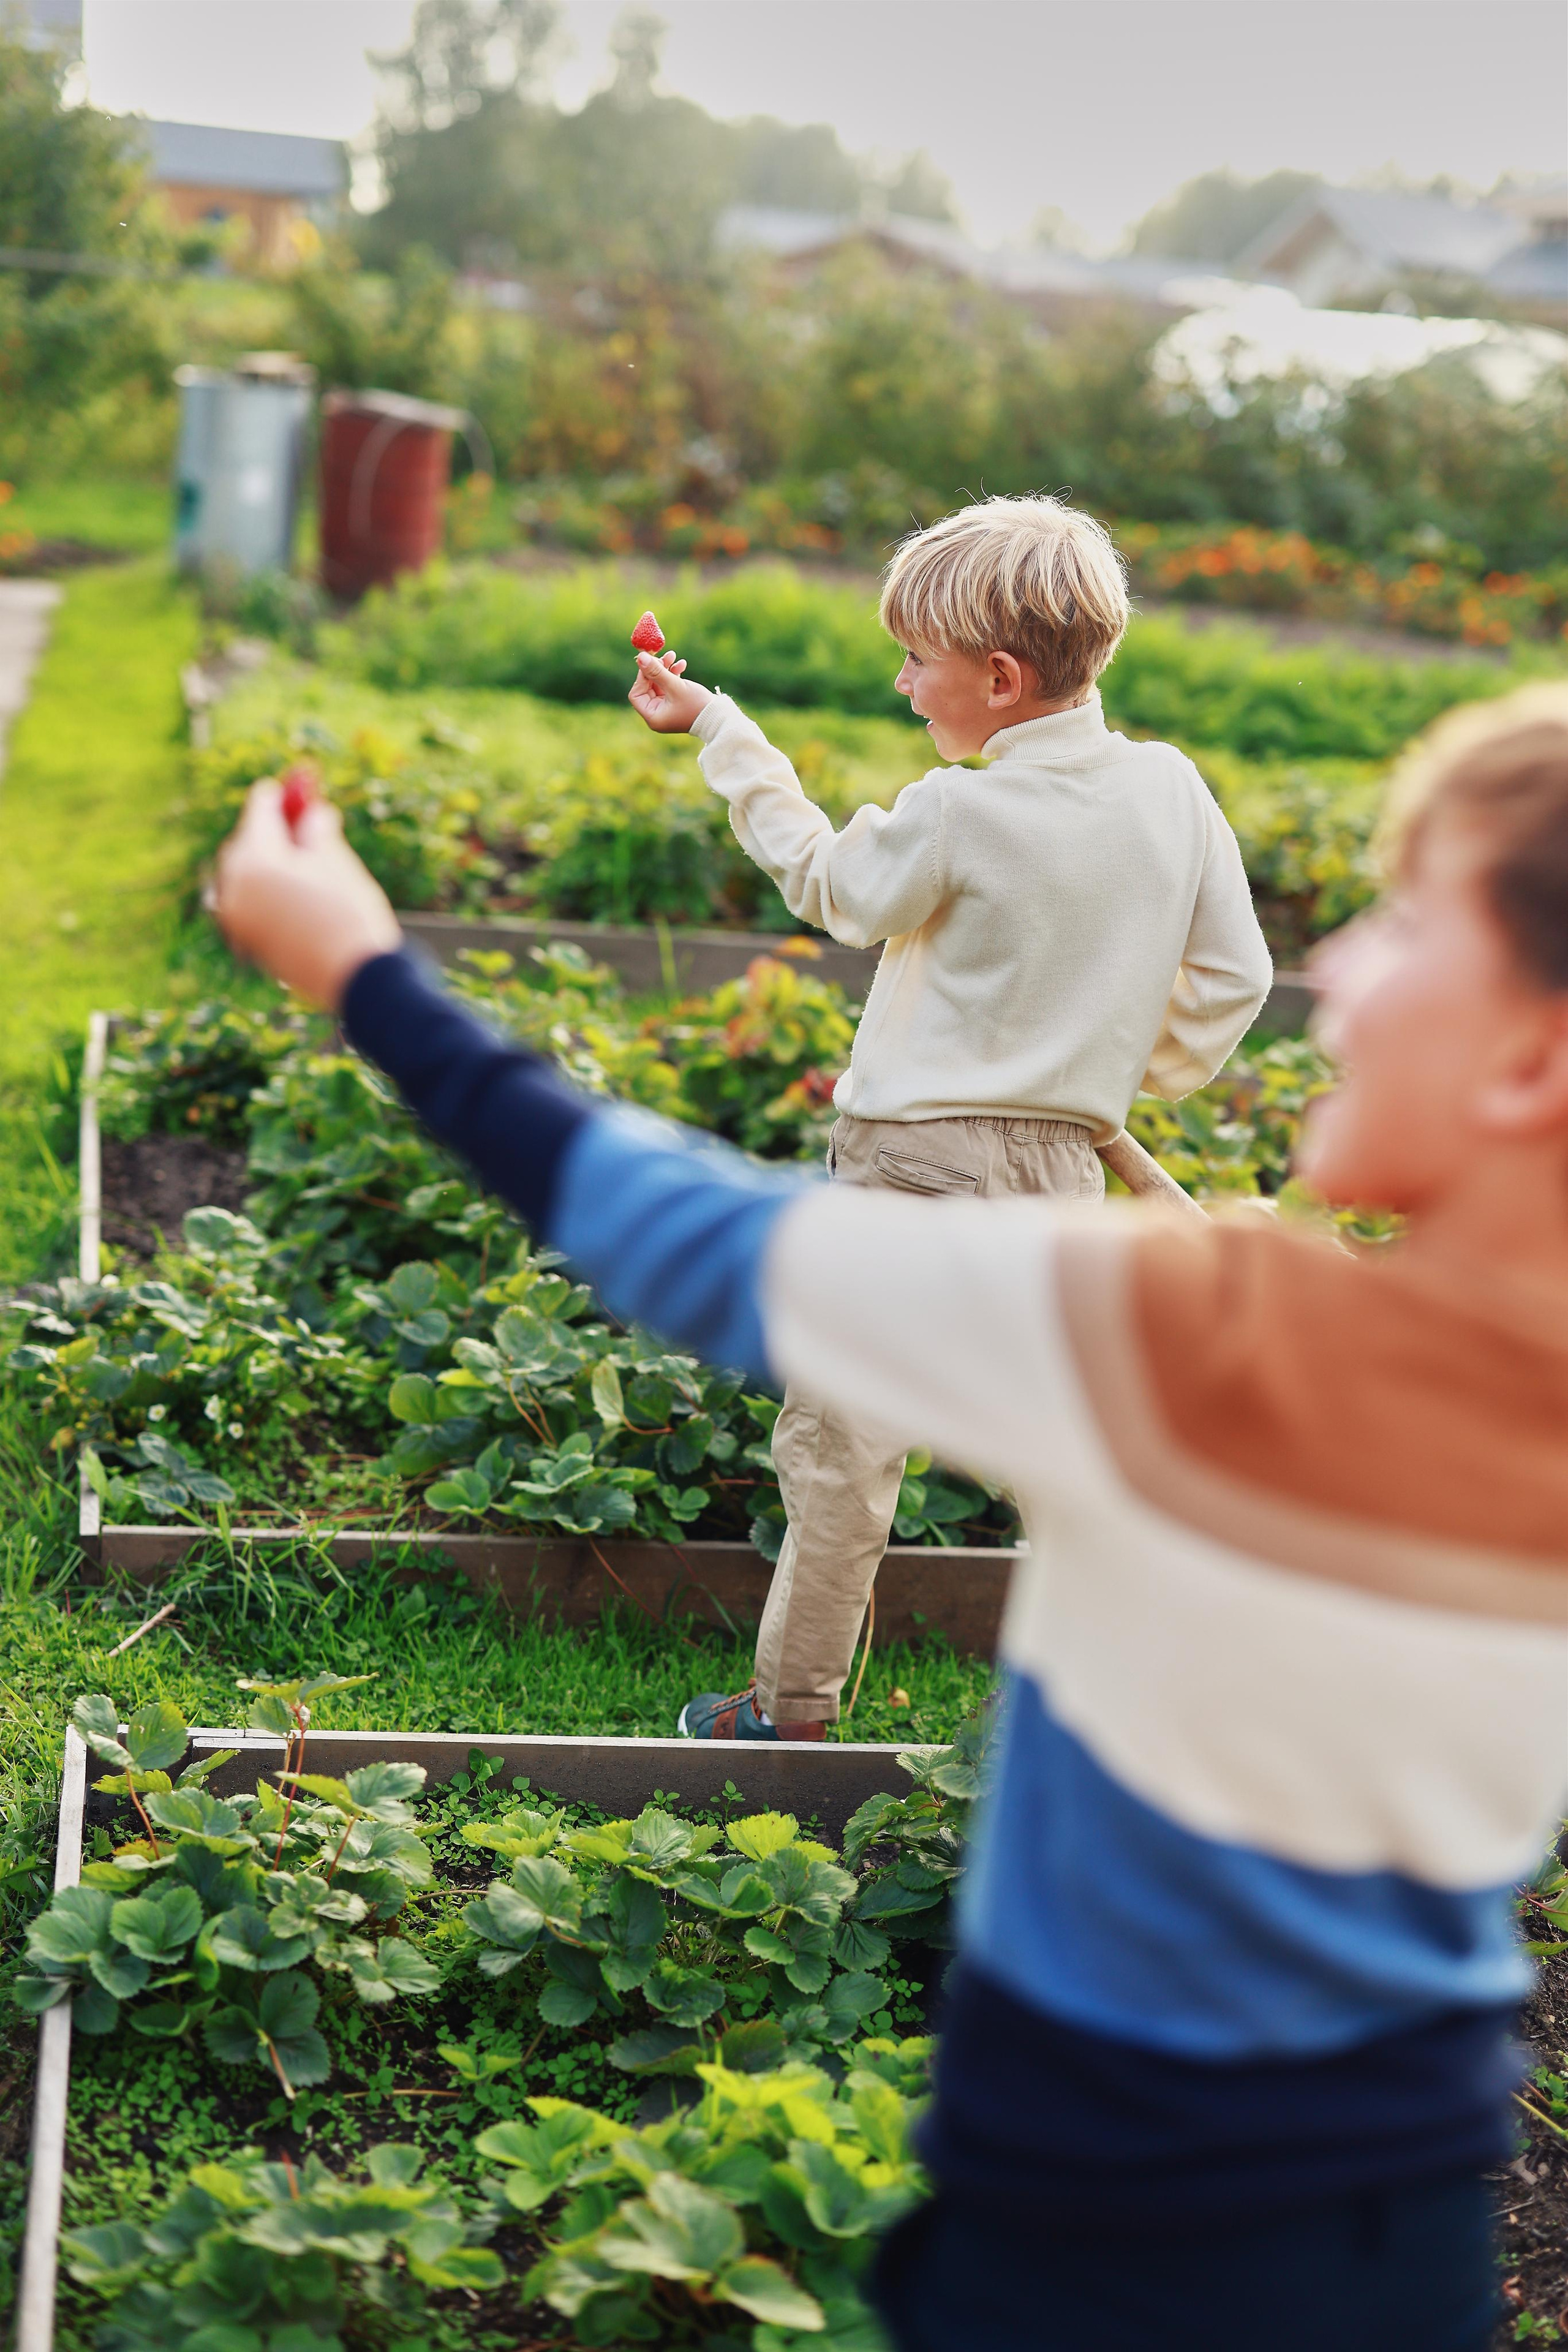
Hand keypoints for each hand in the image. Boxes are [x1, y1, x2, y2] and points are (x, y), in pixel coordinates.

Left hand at [215, 780, 402, 1010]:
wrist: (359, 981)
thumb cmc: (350, 915)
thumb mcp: (336, 860)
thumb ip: (316, 828)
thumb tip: (312, 812)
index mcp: (253, 858)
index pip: (260, 809)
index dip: (281, 793)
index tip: (292, 784)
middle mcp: (233, 886)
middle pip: (247, 842)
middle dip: (271, 829)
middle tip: (297, 818)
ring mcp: (236, 917)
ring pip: (246, 875)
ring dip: (267, 860)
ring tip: (300, 857)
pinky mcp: (247, 941)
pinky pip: (250, 902)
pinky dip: (266, 889)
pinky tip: (293, 889)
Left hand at [629, 649, 711, 733]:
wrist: (719, 717)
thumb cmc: (696, 705)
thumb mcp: (675, 686)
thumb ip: (657, 671)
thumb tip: (640, 656)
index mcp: (653, 716)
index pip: (637, 693)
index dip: (642, 676)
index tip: (650, 662)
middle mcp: (657, 714)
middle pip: (648, 687)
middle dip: (656, 669)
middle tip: (665, 655)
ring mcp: (666, 709)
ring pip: (659, 684)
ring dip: (666, 669)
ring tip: (674, 655)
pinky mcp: (675, 703)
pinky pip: (669, 686)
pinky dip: (673, 675)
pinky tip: (682, 664)